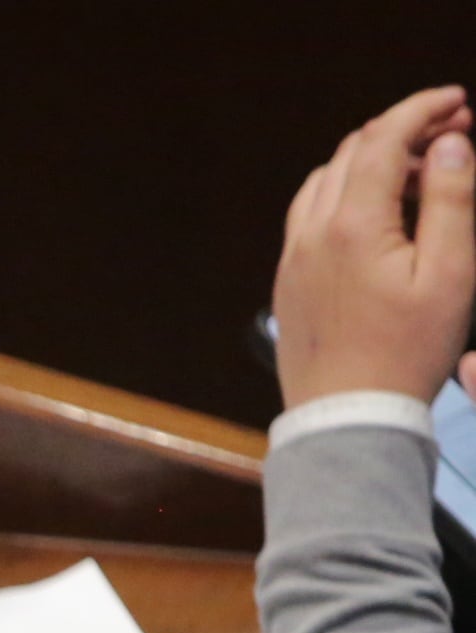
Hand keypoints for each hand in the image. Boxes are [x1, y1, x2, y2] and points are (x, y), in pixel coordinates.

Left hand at [274, 86, 475, 408]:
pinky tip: (379, 210)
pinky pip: (310, 215)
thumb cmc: (406, 353)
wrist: (347, 418)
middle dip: (403, 130)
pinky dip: (345, 193)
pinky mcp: (287, 281)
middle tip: (453, 132)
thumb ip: (451, 200)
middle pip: (352, 152)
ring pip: (326, 180)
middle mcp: (311, 235)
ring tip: (423, 172)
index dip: (422, 109)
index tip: (458, 101)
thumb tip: (448, 144)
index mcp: (352, 226)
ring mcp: (293, 258)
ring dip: (372, 160)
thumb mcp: (451, 274)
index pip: (383, 139)